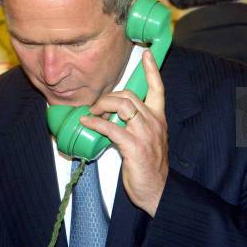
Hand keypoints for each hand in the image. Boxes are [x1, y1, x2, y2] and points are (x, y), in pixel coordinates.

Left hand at [80, 50, 167, 216]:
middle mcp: (154, 123)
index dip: (152, 70)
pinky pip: (112, 127)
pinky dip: (96, 123)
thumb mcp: (149, 140)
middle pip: (130, 95)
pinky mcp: (134, 147)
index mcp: (158, 119)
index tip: (147, 54)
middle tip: (97, 107)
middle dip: (109, 97)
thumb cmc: (151, 168)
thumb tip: (114, 117)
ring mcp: (145, 134)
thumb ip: (137, 125)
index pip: (158, 89)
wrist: (158, 191)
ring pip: (122, 106)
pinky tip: (87, 122)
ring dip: (102, 106)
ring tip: (92, 114)